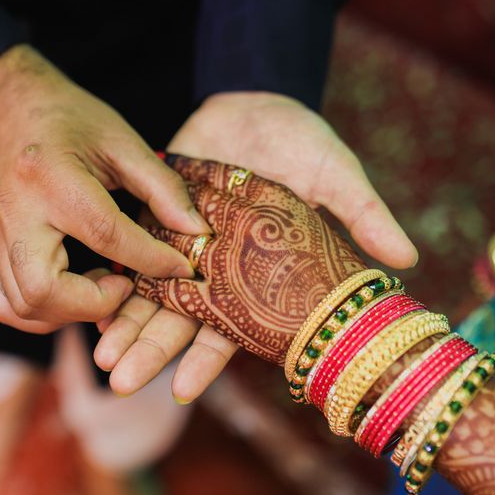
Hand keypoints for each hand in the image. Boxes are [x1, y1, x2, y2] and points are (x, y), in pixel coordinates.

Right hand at [0, 45, 209, 332]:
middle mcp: (17, 213)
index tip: (183, 268)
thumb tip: (197, 232)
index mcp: (51, 177)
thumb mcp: (124, 143)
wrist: (17, 112)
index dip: (151, 260)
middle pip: (42, 288)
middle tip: (124, 285)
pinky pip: (7, 305)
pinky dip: (44, 314)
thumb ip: (162, 189)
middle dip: (93, 304)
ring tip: (103, 285)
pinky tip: (76, 291)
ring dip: (70, 313)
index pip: (104, 234)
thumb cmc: (74, 122)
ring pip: (21, 307)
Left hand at [95, 92, 413, 400]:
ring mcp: (184, 242)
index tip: (181, 393)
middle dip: (151, 350)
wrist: (259, 101)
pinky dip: (112, 272)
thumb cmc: (303, 143)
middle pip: (181, 319)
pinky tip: (88, 296)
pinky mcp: (157, 212)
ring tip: (96, 355)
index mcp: (259, 273)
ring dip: (125, 321)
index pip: (232, 327)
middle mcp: (218, 268)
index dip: (207, 359)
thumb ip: (362, 214)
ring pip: (150, 291)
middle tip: (118, 382)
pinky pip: (129, 248)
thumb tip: (406, 259)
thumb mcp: (336, 173)